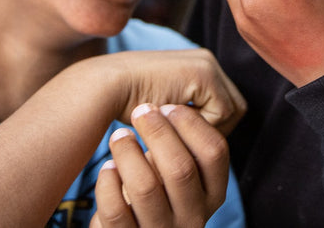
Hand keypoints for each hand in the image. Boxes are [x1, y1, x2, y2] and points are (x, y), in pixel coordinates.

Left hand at [91, 103, 230, 227]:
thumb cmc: (160, 193)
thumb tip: (162, 107)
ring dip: (128, 152)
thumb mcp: (182, 175)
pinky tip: (108, 168)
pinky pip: (116, 209)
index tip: (168, 107)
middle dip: (158, 131)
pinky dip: (108, 183)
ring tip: (119, 136)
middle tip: (141, 111)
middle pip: (181, 168)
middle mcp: (192, 217)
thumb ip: (182, 148)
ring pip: (146, 187)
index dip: (191, 123)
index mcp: (212, 195)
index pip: (215, 153)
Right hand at [96, 49, 245, 135]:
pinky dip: (201, 126)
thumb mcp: (166, 109)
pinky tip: (174, 123)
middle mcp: (207, 60)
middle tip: (186, 140)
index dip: (209, 129)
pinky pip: (221, 112)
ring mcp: (207, 64)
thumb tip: (210, 142)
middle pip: (234, 108)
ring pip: (231, 112)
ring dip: (206, 129)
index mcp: (199, 66)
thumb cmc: (127, 105)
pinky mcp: (204, 73)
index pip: (225, 106)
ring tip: (178, 131)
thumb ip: (187, 116)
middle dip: (214, 130)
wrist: (105, 88)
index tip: (184, 139)